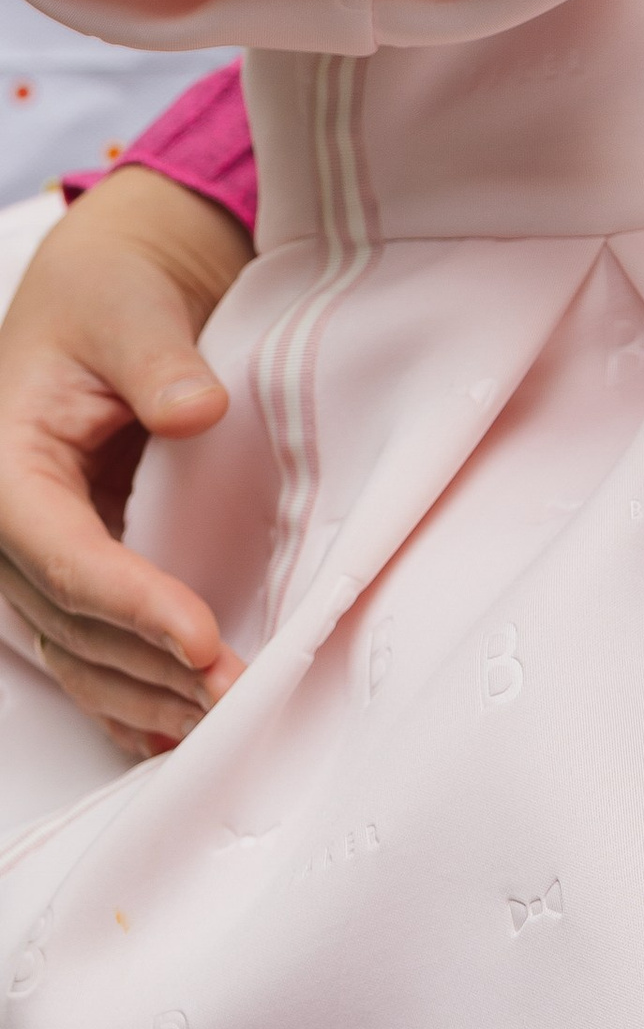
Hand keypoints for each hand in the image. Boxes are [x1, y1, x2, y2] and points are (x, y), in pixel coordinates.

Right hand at [0, 171, 247, 751]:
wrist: (101, 295)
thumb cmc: (109, 296)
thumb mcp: (132, 310)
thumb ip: (159, 362)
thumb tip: (196, 410)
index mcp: (6, 468)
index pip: (65, 558)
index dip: (133, 606)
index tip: (201, 641)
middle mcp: (7, 524)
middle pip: (73, 621)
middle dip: (151, 667)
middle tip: (235, 696)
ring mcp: (31, 554)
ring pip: (77, 649)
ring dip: (143, 693)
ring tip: (220, 721)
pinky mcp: (66, 566)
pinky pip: (84, 646)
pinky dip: (122, 694)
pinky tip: (167, 734)